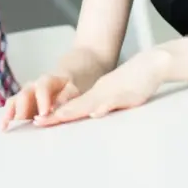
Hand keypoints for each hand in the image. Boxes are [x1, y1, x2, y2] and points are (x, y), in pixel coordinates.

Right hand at [0, 74, 79, 130]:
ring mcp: (23, 95)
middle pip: (24, 94)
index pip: (43, 87)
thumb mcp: (72, 89)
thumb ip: (66, 96)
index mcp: (46, 81)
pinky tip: (4, 128)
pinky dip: (6, 118)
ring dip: (9, 113)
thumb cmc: (67, 89)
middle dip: (24, 109)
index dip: (42, 100)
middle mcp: (32, 86)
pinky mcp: (18, 105)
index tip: (44, 113)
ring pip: (13, 101)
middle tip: (25, 122)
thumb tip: (56, 107)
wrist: (60, 84)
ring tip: (6, 125)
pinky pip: (10, 110)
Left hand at [34, 50, 170, 126]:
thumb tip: (89, 116)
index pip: (71, 107)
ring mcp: (111, 94)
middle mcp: (99, 94)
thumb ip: (100, 105)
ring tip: (58, 117)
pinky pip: (114, 102)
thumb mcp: (112, 96)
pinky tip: (95, 114)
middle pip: (75, 106)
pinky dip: (104, 108)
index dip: (54, 115)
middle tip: (38, 122)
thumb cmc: (133, 82)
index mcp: (95, 95)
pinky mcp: (127, 95)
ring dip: (74, 111)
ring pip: (90, 103)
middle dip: (56, 116)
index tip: (38, 122)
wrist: (150, 64)